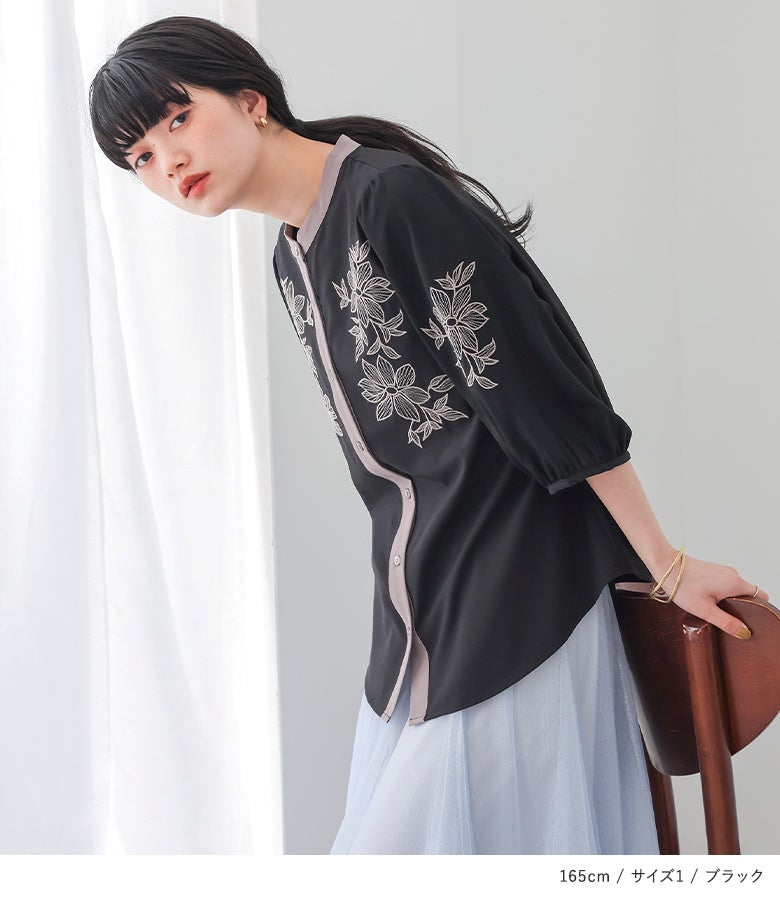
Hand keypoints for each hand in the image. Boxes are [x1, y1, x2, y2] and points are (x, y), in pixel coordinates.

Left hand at [652, 553, 768, 639]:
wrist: (665, 565)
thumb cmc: (682, 586)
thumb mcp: (704, 610)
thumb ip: (726, 622)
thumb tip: (745, 632)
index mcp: (735, 583)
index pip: (760, 597)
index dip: (757, 610)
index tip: (746, 620)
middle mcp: (732, 574)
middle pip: (747, 594)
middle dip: (740, 607)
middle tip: (725, 617)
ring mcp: (722, 570)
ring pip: (734, 589)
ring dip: (728, 600)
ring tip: (712, 608)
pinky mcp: (713, 570)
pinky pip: (724, 584)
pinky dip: (720, 593)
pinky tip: (706, 599)